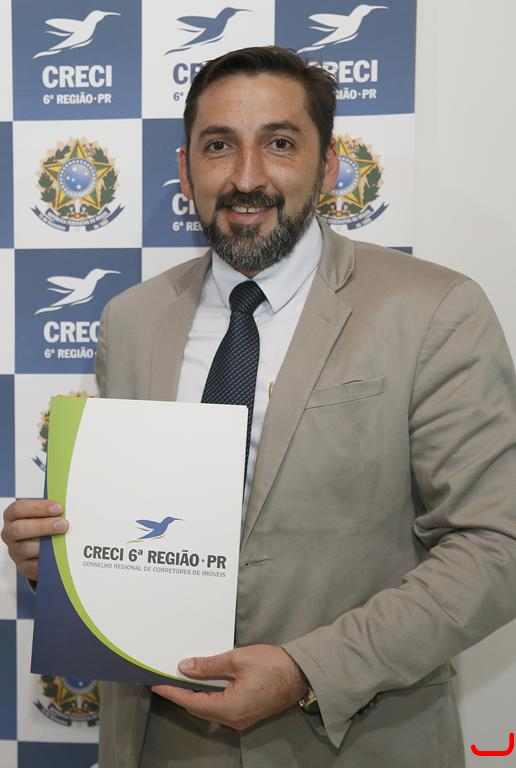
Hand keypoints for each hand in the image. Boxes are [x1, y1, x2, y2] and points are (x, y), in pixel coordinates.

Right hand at [1, 499, 67, 580]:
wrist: (39, 544)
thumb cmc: (42, 523)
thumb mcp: (43, 513)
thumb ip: (52, 510)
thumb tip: (70, 507)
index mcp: (12, 516)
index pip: (19, 509)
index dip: (38, 508)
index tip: (59, 508)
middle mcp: (9, 533)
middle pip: (19, 529)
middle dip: (43, 526)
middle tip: (63, 525)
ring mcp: (15, 551)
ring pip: (26, 548)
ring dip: (47, 544)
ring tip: (64, 539)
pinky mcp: (23, 566)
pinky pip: (34, 565)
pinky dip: (48, 560)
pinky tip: (60, 554)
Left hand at [152, 644, 307, 730]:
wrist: (301, 673)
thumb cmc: (272, 665)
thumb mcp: (237, 660)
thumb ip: (209, 666)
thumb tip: (185, 668)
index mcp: (228, 709)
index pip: (191, 702)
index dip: (172, 692)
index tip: (156, 684)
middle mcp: (233, 719)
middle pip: (199, 707)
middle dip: (182, 693)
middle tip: (166, 677)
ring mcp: (241, 718)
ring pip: (210, 707)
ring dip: (195, 693)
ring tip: (182, 676)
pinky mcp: (247, 712)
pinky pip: (221, 705)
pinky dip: (209, 694)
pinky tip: (205, 680)